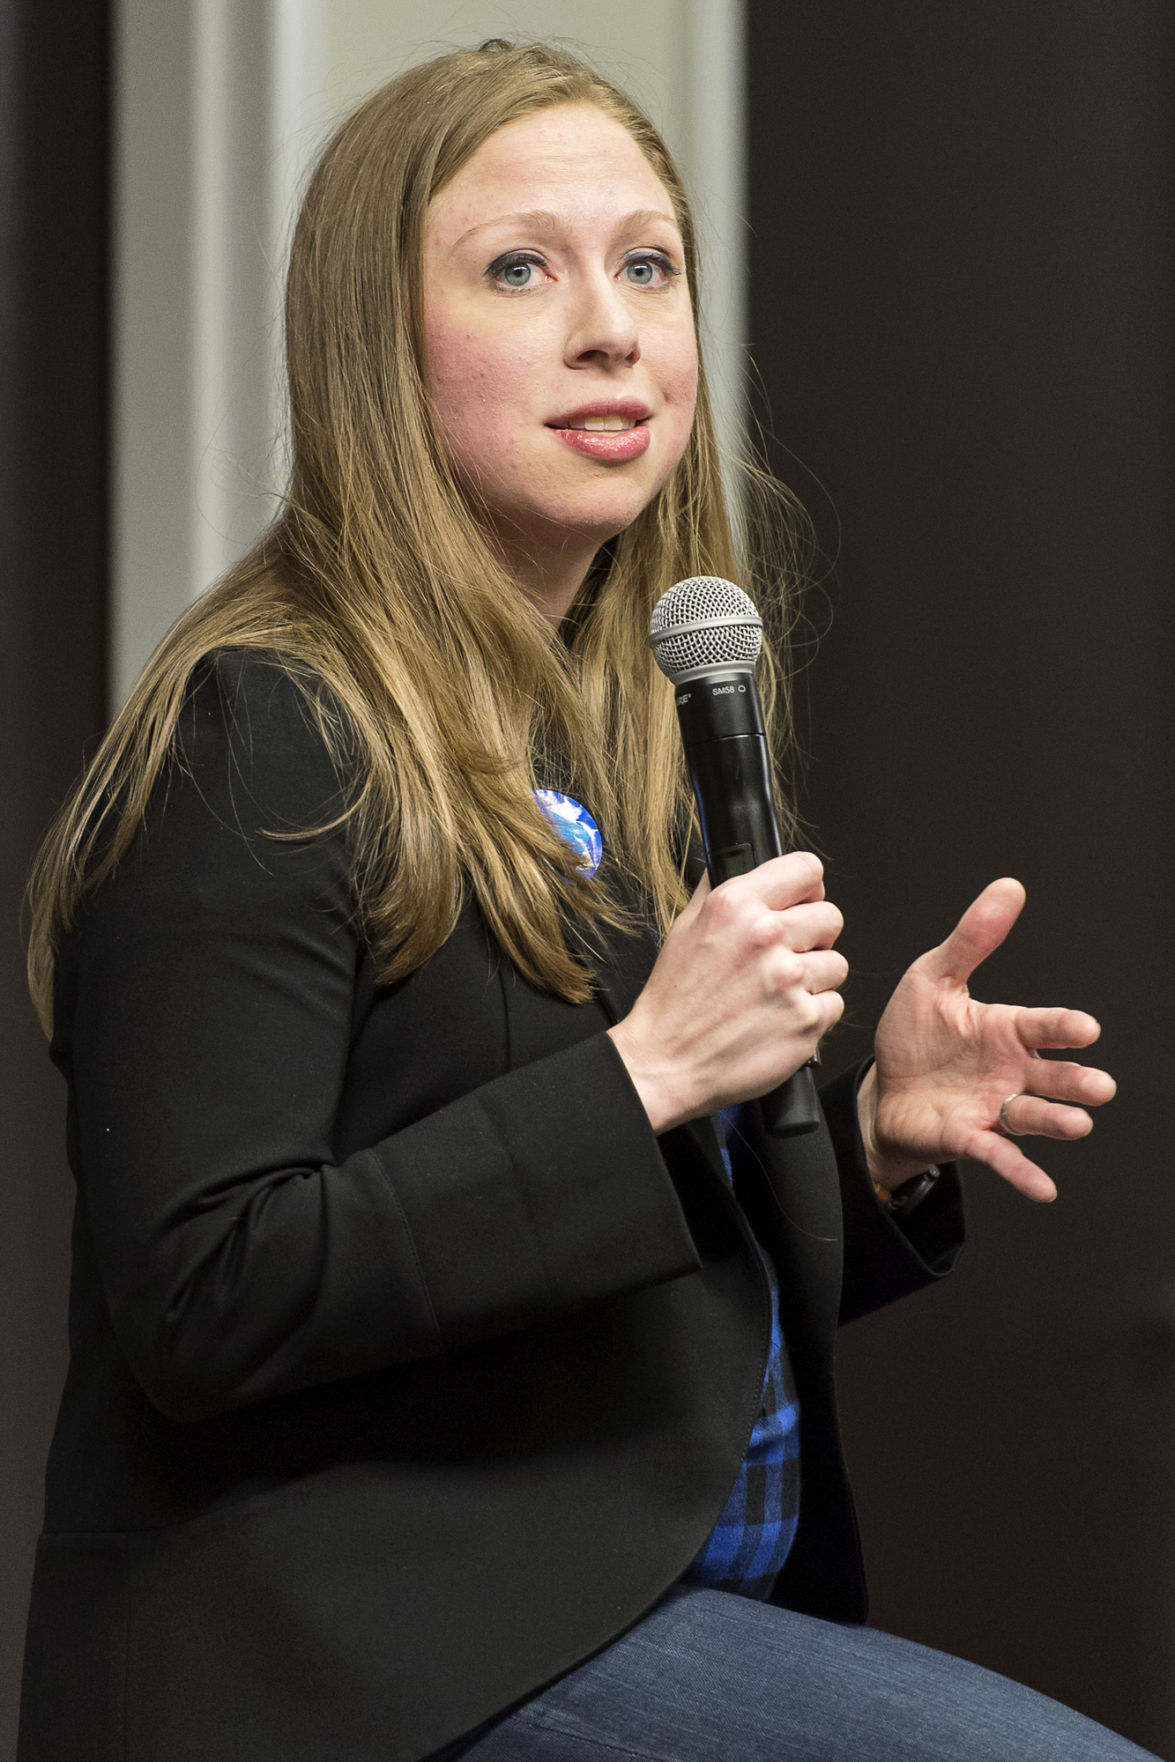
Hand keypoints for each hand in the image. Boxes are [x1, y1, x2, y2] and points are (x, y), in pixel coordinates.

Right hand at [608, 852, 847, 1133]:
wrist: (665, 1063)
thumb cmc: (673, 1003)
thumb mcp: (685, 929)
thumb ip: (718, 891)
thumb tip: (738, 861)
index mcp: (735, 905)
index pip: (806, 870)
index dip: (808, 890)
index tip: (801, 904)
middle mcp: (765, 935)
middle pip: (831, 917)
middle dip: (814, 937)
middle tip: (788, 957)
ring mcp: (789, 979)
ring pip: (837, 963)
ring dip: (815, 979)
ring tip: (780, 993)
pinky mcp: (806, 1020)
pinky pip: (834, 1004)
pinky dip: (813, 1015)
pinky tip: (781, 1019)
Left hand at [858, 878, 1115, 1201]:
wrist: (880, 1087)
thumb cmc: (915, 1035)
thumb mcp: (934, 978)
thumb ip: (971, 939)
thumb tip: (1009, 888)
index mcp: (1006, 1030)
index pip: (1042, 1027)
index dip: (1063, 1028)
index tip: (1086, 1030)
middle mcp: (1011, 1072)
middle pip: (1053, 1077)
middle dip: (1076, 1082)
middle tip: (1099, 1087)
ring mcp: (994, 1108)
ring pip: (1034, 1117)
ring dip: (1057, 1122)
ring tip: (1078, 1124)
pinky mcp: (971, 1137)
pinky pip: (1001, 1156)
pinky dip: (1022, 1172)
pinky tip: (1044, 1189)